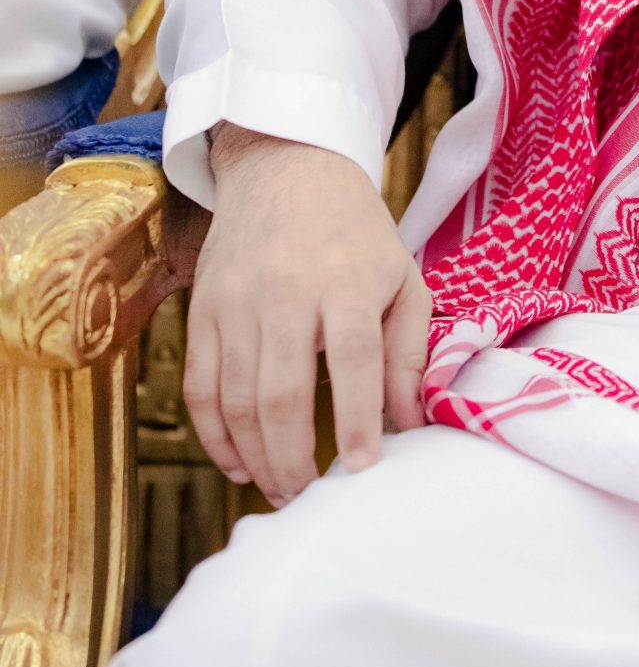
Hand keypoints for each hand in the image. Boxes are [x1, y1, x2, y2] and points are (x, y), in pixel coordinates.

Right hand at [184, 127, 430, 507]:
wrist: (287, 169)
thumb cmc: (355, 233)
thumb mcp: (403, 278)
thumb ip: (409, 351)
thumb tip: (410, 422)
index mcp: (346, 281)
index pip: (352, 359)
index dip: (357, 419)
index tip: (362, 469)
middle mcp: (287, 292)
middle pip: (282, 393)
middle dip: (294, 460)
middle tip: (309, 497)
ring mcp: (237, 301)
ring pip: (236, 400)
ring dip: (255, 457)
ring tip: (280, 488)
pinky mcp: (203, 309)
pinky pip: (200, 387)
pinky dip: (214, 435)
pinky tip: (239, 463)